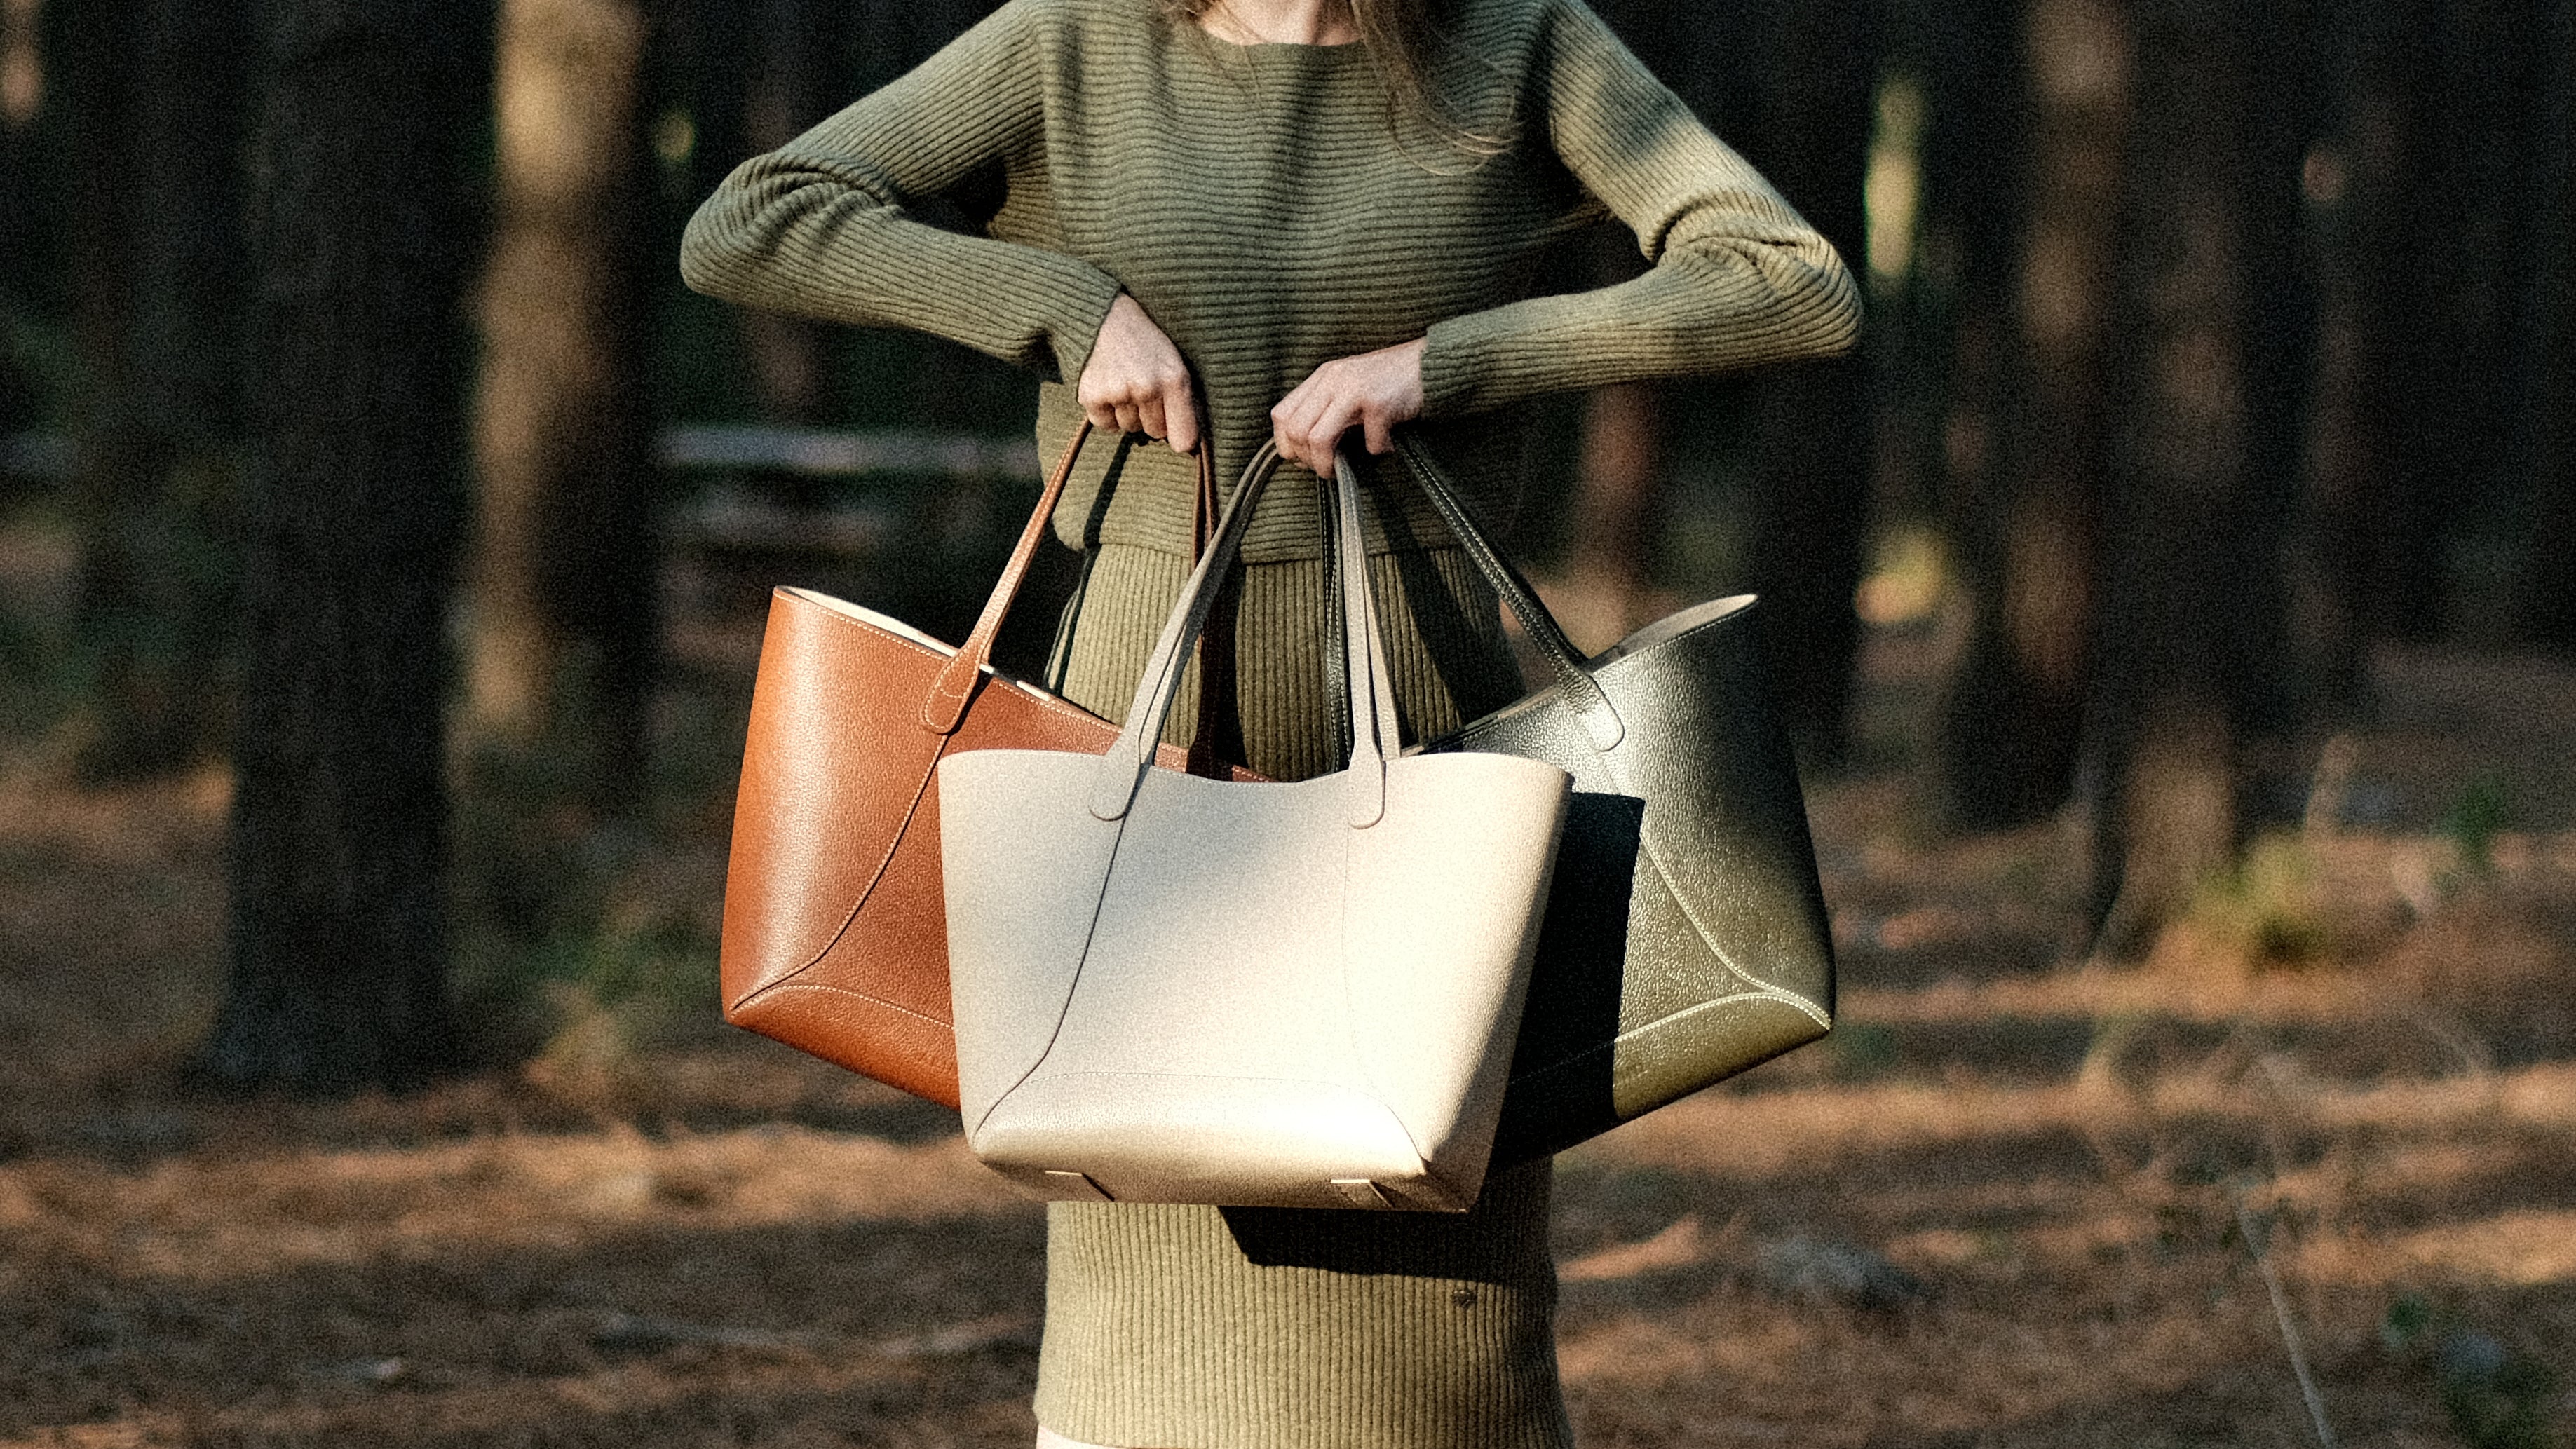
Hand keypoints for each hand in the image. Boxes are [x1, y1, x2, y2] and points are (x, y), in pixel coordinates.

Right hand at [1078, 293, 1199, 453]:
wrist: (1105, 316)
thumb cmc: (1146, 343)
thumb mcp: (1174, 362)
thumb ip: (1184, 400)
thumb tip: (1186, 445)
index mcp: (1175, 380)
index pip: (1184, 438)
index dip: (1181, 439)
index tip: (1179, 439)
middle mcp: (1147, 387)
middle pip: (1155, 432)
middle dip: (1151, 416)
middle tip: (1143, 387)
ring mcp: (1118, 392)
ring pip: (1129, 427)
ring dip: (1127, 412)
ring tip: (1124, 382)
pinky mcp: (1092, 396)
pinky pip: (1105, 424)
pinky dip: (1106, 413)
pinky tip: (1108, 388)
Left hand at [1270, 337, 1425, 474]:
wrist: (1430, 363)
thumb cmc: (1391, 382)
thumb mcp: (1349, 385)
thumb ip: (1326, 407)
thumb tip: (1304, 449)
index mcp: (1323, 377)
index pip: (1281, 414)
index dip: (1286, 444)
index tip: (1303, 459)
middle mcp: (1333, 379)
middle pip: (1295, 430)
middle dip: (1306, 460)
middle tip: (1325, 468)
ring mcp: (1354, 390)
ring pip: (1318, 439)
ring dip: (1327, 464)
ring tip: (1342, 470)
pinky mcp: (1379, 403)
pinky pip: (1368, 443)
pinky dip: (1378, 452)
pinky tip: (1388, 445)